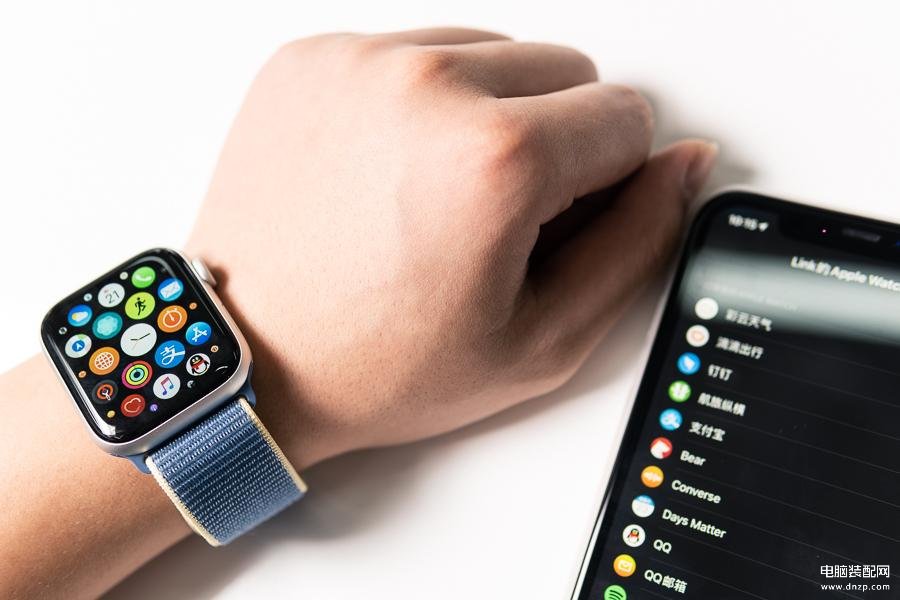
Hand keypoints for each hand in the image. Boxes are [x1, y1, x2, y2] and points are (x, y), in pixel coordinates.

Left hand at [186, 27, 716, 468]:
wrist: (249, 360)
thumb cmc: (377, 364)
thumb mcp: (540, 339)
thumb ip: (636, 243)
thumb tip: (681, 165)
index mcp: (497, 159)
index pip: (628, 118)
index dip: (605, 184)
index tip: (549, 228)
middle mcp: (428, 86)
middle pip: (568, 71)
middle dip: (554, 141)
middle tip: (492, 218)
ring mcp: (361, 64)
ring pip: (494, 52)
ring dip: (489, 115)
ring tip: (435, 196)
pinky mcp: (313, 60)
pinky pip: (415, 51)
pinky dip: (421, 103)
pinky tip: (388, 172)